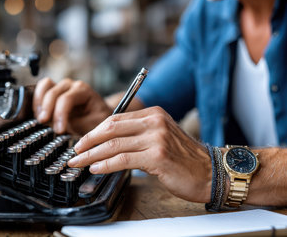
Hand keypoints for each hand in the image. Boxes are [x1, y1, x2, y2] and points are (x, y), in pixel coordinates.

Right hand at [32, 77, 112, 134]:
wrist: (97, 116)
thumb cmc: (96, 120)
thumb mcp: (92, 125)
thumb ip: (77, 124)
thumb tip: (60, 128)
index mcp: (83, 90)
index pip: (67, 99)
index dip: (60, 115)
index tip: (59, 130)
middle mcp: (71, 85)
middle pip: (53, 93)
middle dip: (48, 110)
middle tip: (46, 125)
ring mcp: (61, 86)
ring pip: (44, 86)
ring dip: (40, 103)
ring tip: (42, 119)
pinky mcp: (53, 91)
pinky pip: (40, 88)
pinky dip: (37, 100)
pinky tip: (39, 114)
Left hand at [68, 106, 211, 202]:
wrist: (211, 172)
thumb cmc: (184, 159)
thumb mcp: (162, 137)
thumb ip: (139, 135)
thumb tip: (109, 144)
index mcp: (154, 114)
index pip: (116, 118)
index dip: (95, 130)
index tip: (83, 141)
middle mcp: (155, 122)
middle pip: (111, 128)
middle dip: (88, 140)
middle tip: (75, 151)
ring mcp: (157, 138)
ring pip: (114, 144)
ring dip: (92, 154)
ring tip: (79, 162)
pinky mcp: (158, 156)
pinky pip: (124, 159)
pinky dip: (106, 164)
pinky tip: (96, 168)